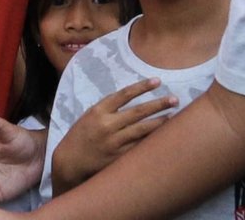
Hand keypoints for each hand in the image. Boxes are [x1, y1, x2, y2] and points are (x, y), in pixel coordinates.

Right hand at [51, 78, 174, 193]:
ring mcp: (114, 142)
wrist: (70, 162)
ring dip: (159, 122)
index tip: (157, 81)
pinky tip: (162, 136)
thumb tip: (133, 100)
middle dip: (158, 104)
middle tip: (174, 99)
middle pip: (138, 112)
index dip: (142, 87)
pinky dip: (151, 139)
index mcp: (98, 111)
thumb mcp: (89, 117)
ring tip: (173, 116)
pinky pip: (139, 146)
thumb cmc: (80, 136)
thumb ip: (108, 109)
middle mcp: (107, 125)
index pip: (124, 94)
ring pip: (142, 129)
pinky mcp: (119, 157)